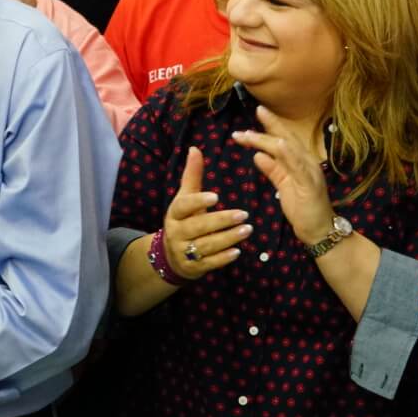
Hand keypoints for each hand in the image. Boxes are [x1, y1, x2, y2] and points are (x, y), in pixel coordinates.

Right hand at [161, 146, 247, 279]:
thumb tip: (195, 148)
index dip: (198, 201)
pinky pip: (209, 263)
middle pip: (198, 226)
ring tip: (247, 230)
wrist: (170, 255)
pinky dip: (223, 258)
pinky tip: (238, 251)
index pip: (184, 206)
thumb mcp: (185, 197)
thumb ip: (192, 175)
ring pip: (206, 246)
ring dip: (227, 238)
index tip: (216, 196)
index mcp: (174, 213)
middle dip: (221, 221)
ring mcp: (184, 251)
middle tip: (244, 214)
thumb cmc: (184, 219)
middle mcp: (176, 232)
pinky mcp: (193, 267)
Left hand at [238, 106, 335, 244]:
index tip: (258, 111)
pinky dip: (288, 154)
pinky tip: (278, 145)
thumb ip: (272, 169)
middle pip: (288, 138)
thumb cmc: (302, 208)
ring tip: (251, 133)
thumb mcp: (283, 185)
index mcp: (300, 161)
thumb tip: (258, 155)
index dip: (272, 124)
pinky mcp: (310, 185)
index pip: (285, 138)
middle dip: (271, 124)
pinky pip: (299, 167)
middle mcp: (307, 162)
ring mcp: (310, 172)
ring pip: (289, 150)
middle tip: (256, 111)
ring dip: (269, 139)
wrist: (319, 230)